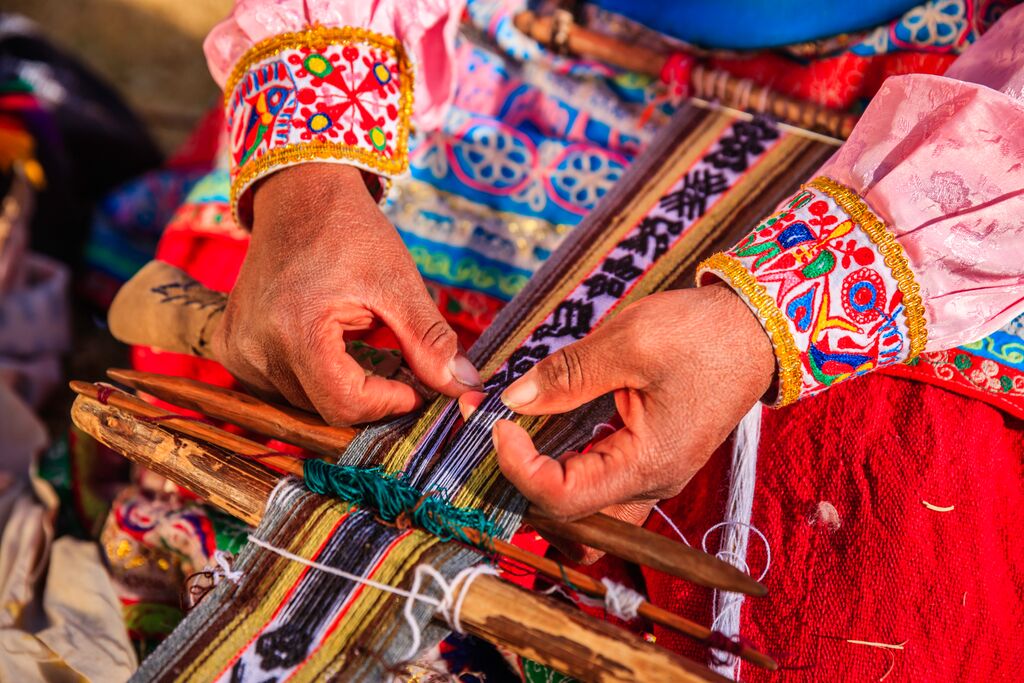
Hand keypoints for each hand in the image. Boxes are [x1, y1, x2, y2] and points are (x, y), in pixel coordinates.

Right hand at [214, 164, 479, 424]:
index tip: (413, 387)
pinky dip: (307, 377)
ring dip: (337, 386)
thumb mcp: (399, 283)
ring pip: (301, 402)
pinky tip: (323, 345)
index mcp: (296, 329)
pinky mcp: (229, 346)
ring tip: (358, 346)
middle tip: (395, 365)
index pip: (344, 404)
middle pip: (324, 407)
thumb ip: (429, 340)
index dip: (387, 403)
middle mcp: (256, 346)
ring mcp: (237, 349)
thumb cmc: (350, 232)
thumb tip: (462, 388)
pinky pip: (275, 386)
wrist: (299, 195)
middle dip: (367, 395)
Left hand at [485, 285, 773, 559]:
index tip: (497, 421)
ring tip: (512, 430)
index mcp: (648, 465)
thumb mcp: (631, 342)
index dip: (517, 466)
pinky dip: (560, 464)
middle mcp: (649, 484)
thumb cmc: (703, 334)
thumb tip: (514, 399)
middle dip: (520, 480)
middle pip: (567, 518)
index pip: (562, 498)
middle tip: (494, 427)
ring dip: (539, 478)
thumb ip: (568, 375)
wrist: (755, 330)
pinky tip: (541, 426)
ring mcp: (648, 475)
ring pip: (580, 509)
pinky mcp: (646, 459)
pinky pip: (595, 482)